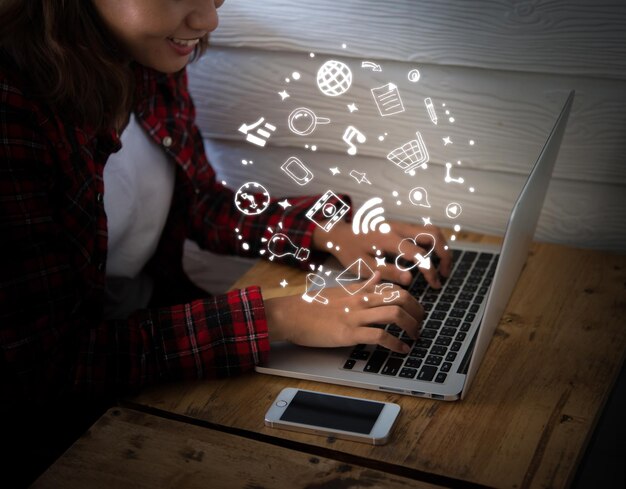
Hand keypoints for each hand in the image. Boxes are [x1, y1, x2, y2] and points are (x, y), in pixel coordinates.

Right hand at [265, 272, 422, 352]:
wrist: (290, 314)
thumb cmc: (311, 305)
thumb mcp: (339, 290)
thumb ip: (361, 284)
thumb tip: (379, 275)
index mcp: (359, 290)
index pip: (393, 288)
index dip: (411, 300)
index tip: (416, 311)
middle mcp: (360, 300)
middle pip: (400, 298)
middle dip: (417, 312)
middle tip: (420, 324)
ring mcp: (355, 316)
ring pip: (394, 314)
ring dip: (411, 327)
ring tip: (415, 337)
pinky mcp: (348, 333)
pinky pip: (379, 336)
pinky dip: (396, 344)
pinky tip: (401, 349)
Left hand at [312, 220, 451, 288]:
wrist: (339, 233)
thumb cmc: (349, 251)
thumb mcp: (364, 266)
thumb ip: (387, 272)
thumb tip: (410, 280)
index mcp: (388, 239)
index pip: (418, 254)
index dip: (430, 270)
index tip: (435, 284)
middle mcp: (398, 228)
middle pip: (433, 234)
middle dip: (444, 254)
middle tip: (445, 274)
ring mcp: (400, 225)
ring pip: (431, 230)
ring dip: (441, 247)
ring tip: (441, 267)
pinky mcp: (400, 226)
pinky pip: (423, 231)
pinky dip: (432, 244)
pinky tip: (428, 260)